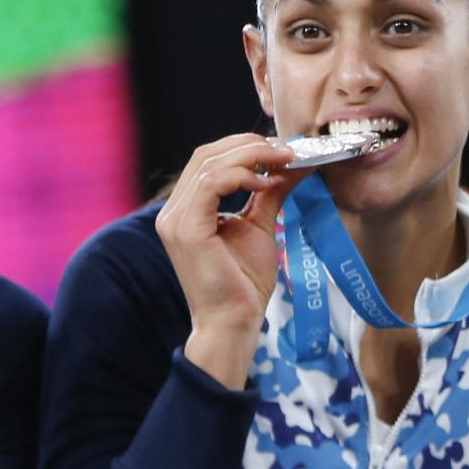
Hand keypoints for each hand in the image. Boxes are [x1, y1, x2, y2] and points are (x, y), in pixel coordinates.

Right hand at [156, 133, 309, 388]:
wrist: (234, 323)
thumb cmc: (243, 282)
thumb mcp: (259, 225)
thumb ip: (270, 191)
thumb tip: (295, 162)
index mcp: (186, 209)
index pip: (208, 160)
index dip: (244, 146)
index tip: (283, 148)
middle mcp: (173, 211)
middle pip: (206, 155)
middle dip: (250, 145)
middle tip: (287, 148)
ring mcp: (175, 220)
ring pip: (209, 165)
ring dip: (251, 156)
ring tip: (284, 161)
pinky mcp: (185, 229)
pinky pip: (210, 184)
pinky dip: (241, 175)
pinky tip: (266, 182)